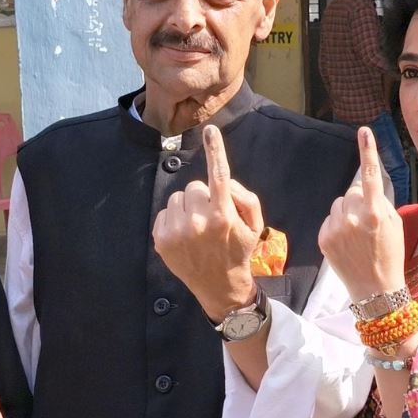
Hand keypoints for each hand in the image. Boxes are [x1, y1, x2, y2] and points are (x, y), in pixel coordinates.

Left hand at [153, 124, 262, 318]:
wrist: (220, 287)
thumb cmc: (238, 251)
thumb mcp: (255, 225)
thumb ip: (244, 197)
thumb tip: (223, 182)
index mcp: (223, 215)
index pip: (218, 175)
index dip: (215, 150)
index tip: (210, 130)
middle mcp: (198, 222)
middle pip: (194, 187)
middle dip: (203, 198)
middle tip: (211, 218)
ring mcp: (177, 232)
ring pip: (178, 199)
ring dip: (187, 209)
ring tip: (197, 229)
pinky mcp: (162, 240)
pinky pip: (165, 212)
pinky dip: (174, 221)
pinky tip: (185, 237)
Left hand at [318, 126, 405, 299]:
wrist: (375, 289)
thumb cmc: (390, 255)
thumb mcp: (395, 225)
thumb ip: (380, 202)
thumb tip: (365, 186)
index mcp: (375, 213)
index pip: (370, 175)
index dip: (368, 151)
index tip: (364, 131)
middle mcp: (353, 218)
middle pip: (351, 192)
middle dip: (359, 201)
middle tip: (368, 223)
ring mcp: (335, 229)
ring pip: (338, 204)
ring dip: (346, 213)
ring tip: (357, 235)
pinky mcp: (323, 238)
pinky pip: (329, 219)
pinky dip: (337, 226)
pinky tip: (347, 243)